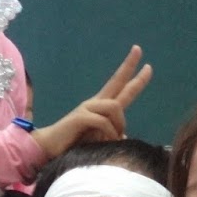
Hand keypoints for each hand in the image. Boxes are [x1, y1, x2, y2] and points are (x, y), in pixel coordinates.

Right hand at [32, 46, 152, 158]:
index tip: (148, 66)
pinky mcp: (80, 117)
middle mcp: (95, 102)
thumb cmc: (74, 144)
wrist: (49, 148)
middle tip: (138, 49)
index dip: (134, 77)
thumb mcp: (99, 140)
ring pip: (115, 106)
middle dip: (129, 66)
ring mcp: (87, 108)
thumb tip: (125, 138)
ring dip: (119, 125)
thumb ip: (111, 136)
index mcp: (101, 107)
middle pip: (117, 81)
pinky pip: (103, 121)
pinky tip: (108, 142)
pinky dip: (109, 133)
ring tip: (114, 140)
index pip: (120, 88)